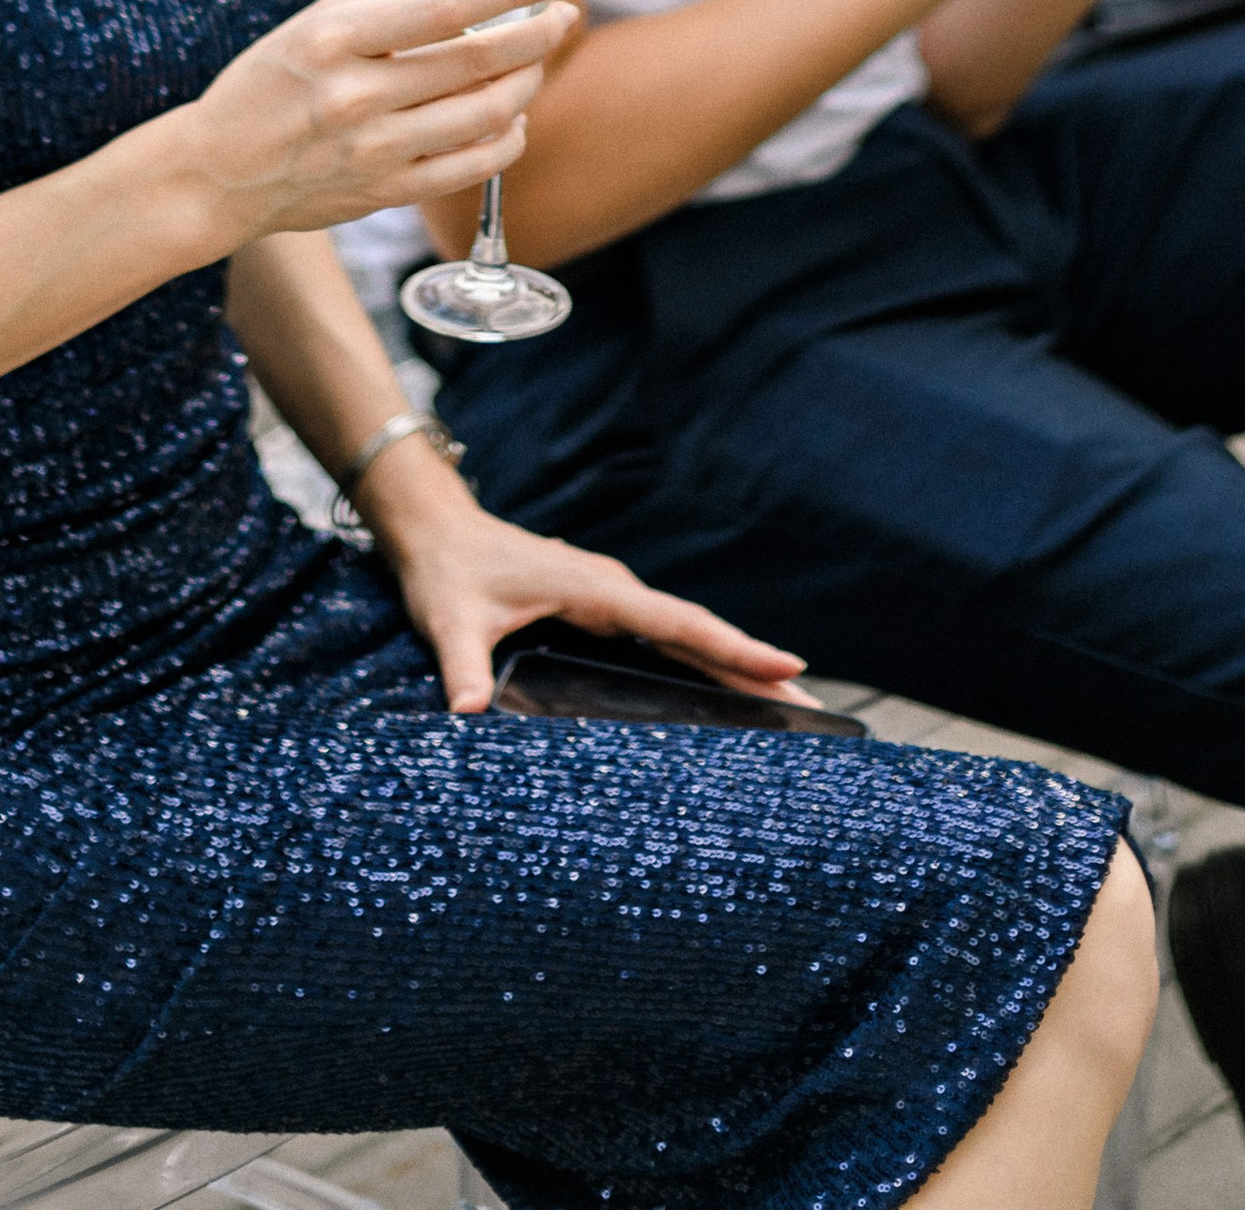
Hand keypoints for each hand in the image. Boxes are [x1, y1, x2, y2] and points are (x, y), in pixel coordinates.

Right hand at [183, 0, 575, 246]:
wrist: (217, 173)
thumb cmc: (267, 84)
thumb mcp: (314, 19)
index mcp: (337, 39)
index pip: (444, 8)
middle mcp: (357, 95)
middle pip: (476, 61)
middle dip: (536, 34)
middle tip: (563, 16)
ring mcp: (374, 150)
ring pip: (485, 115)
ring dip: (527, 83)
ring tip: (536, 62)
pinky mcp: (386, 193)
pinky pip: (471, 166)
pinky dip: (507, 140)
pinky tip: (512, 119)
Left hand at [373, 482, 812, 718]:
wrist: (437, 531)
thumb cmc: (448, 572)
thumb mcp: (452, 620)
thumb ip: (462, 666)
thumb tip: (465, 714)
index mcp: (594, 588)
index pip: (678, 623)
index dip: (732, 648)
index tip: (787, 666)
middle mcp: (612, 589)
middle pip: (696, 631)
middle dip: (750, 664)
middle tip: (808, 704)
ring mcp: (609, 597)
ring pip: (683, 633)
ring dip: (728, 663)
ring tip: (781, 701)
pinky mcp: (599, 607)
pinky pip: (661, 636)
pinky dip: (696, 658)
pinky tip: (714, 687)